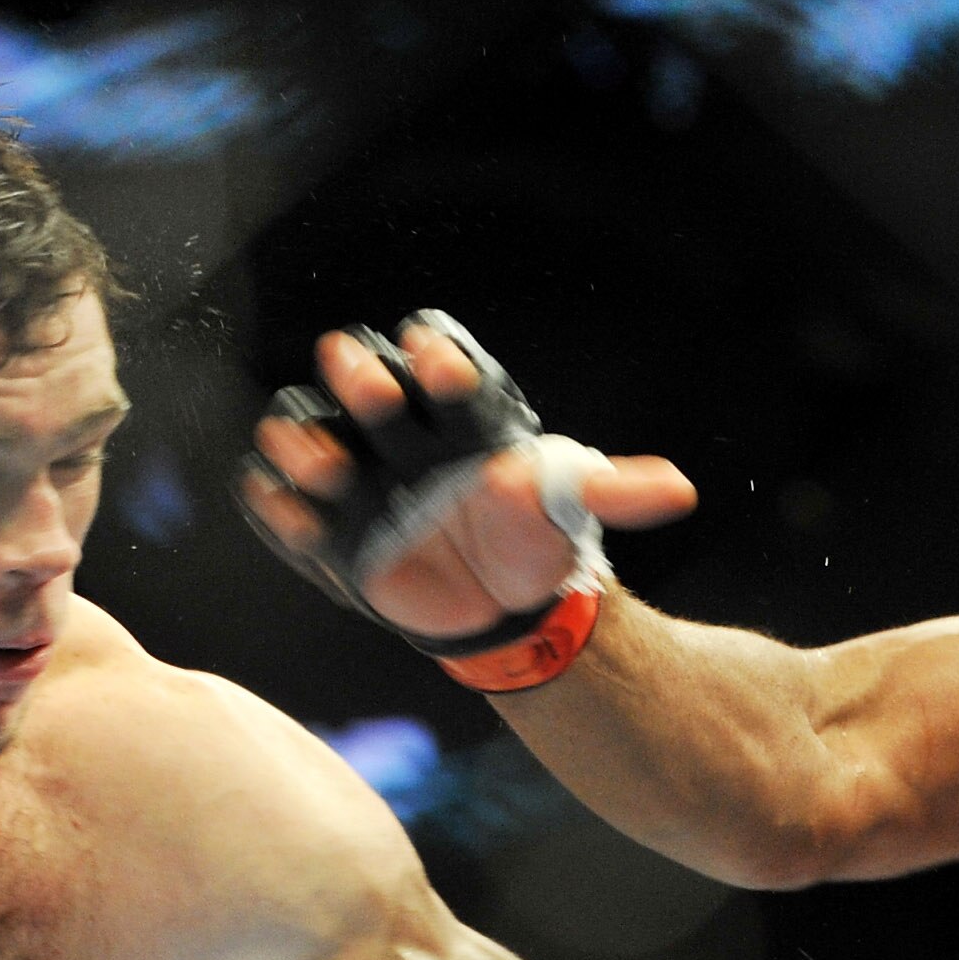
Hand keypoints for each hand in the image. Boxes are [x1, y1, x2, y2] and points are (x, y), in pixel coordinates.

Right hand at [239, 313, 695, 639]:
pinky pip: (282, 506)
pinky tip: (297, 518)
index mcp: (458, 410)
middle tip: (371, 389)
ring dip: (308, 443)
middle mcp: (401, 429)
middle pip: (361, 378)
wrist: (502, 602)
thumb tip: (680, 491)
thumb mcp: (578, 505)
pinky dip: (278, 508)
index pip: (436, 357)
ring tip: (330, 469)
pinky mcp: (329, 528)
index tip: (437, 365)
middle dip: (360, 377)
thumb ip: (618, 491)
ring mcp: (359, 476)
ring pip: (309, 432)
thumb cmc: (537, 535)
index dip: (434, 357)